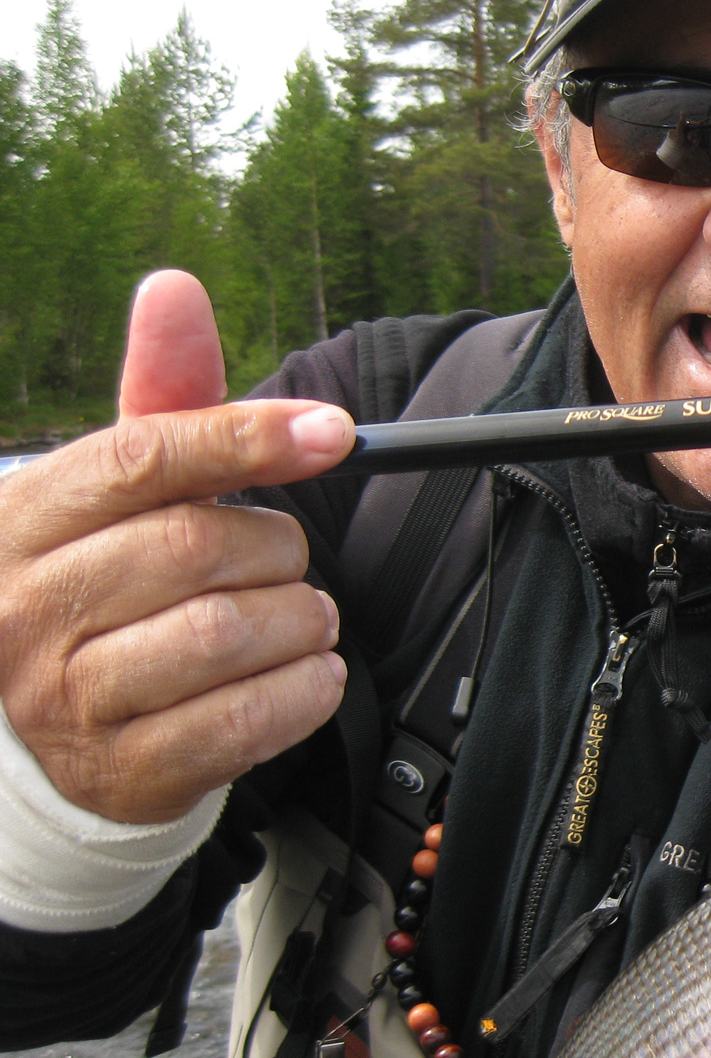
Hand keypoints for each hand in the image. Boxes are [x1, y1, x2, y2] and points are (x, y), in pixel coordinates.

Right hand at [0, 271, 357, 822]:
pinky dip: (305, 687)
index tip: (332, 434)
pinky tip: (306, 671)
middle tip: (289, 561)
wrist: (49, 739)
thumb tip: (174, 288)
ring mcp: (70, 697)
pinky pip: (250, 718)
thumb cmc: (103, 588)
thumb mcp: (118, 496)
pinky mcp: (129, 769)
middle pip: (200, 547)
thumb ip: (162, 403)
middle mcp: (29, 607)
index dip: (247, 438)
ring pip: (231, 633)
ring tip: (300, 617)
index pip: (142, 459)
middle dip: (278, 548)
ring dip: (300, 619)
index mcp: (21, 520)